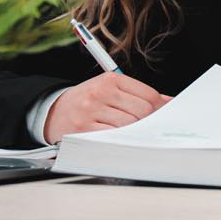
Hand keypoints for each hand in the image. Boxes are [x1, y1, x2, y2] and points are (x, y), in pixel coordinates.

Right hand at [42, 72, 169, 142]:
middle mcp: (100, 93)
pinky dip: (120, 139)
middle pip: (142, 110)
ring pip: (129, 125)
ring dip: (135, 132)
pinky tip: (119, 138)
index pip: (147, 94)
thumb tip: (168, 102)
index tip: (164, 115)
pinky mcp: (83, 130)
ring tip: (131, 133)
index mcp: (109, 80)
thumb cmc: (86, 101)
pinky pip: (113, 137)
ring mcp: (91, 111)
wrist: (52, 112)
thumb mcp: (109, 89)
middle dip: (149, 121)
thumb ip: (137, 94)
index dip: (160, 107)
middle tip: (148, 127)